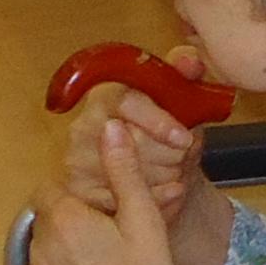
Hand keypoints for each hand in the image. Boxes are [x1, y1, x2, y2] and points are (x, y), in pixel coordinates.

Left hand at [23, 123, 191, 264]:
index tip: (98, 208)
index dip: (72, 195)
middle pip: (47, 223)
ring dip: (63, 255)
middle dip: (70, 225)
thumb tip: (109, 127)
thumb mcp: (143, 216)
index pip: (49, 189)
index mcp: (63, 220)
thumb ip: (122, 169)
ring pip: (43, 255)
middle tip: (107, 239)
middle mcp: (39, 249)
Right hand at [61, 59, 205, 219]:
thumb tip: (189, 62)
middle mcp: (83, 126)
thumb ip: (186, 73)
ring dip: (164, 177)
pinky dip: (156, 201)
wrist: (160, 172)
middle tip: (182, 156)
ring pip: (129, 176)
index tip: (184, 139)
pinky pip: (123, 202)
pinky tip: (169, 193)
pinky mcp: (79, 193)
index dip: (159, 121)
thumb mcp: (183, 99)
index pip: (126, 101)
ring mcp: (76, 161)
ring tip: (174, 171)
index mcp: (106, 94)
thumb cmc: (168, 132)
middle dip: (169, 154)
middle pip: (131, 143)